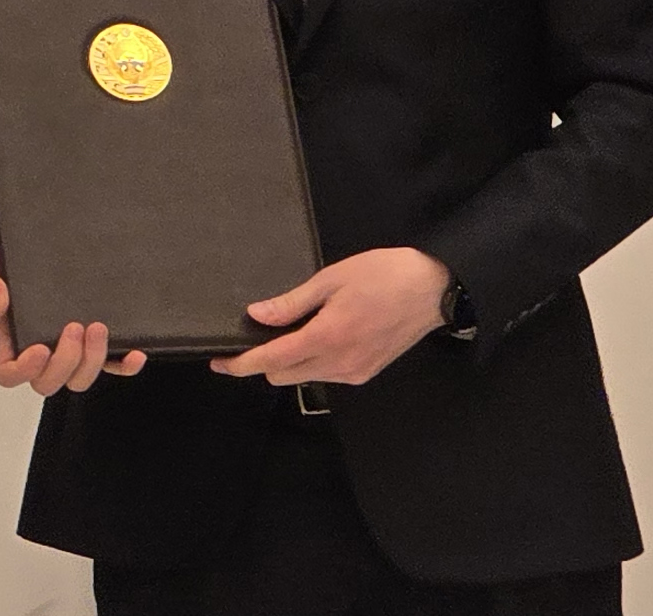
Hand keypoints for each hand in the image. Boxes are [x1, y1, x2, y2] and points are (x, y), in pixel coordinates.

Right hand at [0, 239, 145, 393]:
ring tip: (98, 327)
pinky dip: (125, 365)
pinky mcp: (98, 345)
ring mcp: (72, 350)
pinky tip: (134, 352)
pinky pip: (114, 367)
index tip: (41, 348)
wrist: (47, 239)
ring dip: (92, 361)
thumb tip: (0, 302)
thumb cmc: (16, 258)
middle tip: (74, 327)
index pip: (9, 373)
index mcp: (13, 337)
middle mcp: (42, 350)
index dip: (25, 371)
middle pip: (48, 383)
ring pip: (80, 380)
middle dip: (65, 362)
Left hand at [214, 246, 452, 387]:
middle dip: (262, 362)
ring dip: (288, 363)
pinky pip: (327, 375)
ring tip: (287, 332)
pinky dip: (312, 363)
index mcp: (328, 338)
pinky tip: (315, 338)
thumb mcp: (331, 279)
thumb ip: (292, 303)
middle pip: (283, 376)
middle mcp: (340, 363)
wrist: (432, 289)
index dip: (241, 364)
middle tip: (254, 337)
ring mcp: (355, 372)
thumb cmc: (383, 275)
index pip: (272, 361)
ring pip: (305, 377)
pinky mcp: (367, 373)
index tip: (220, 361)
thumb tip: (256, 316)